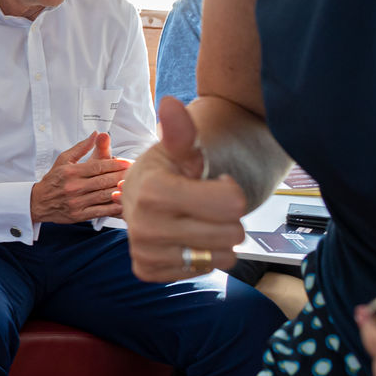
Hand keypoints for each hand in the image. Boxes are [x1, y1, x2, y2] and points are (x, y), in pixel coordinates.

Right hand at [30, 130, 131, 226]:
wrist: (38, 202)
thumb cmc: (53, 180)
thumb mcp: (63, 160)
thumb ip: (80, 148)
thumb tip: (95, 134)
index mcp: (71, 172)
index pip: (98, 166)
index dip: (115, 164)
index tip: (128, 162)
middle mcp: (74, 186)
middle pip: (104, 180)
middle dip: (121, 176)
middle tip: (135, 172)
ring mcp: (76, 202)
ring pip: (104, 195)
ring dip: (120, 190)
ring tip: (132, 186)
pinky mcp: (78, 215)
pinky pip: (100, 211)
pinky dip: (113, 208)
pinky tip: (123, 203)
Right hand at [120, 97, 248, 278]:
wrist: (142, 195)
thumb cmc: (168, 170)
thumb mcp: (181, 149)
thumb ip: (182, 131)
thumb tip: (170, 104)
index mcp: (152, 191)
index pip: (232, 204)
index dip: (230, 191)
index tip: (210, 183)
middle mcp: (143, 226)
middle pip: (232, 233)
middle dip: (226, 218)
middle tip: (203, 205)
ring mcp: (145, 252)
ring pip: (222, 257)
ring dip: (216, 240)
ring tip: (195, 222)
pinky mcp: (147, 271)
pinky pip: (204, 271)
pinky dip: (201, 256)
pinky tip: (184, 238)